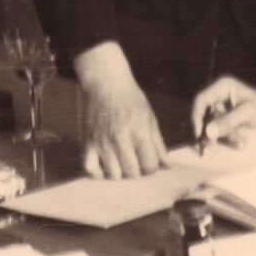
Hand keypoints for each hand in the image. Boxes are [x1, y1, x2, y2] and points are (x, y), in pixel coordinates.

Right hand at [74, 42, 166, 177]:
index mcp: (139, 131)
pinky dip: (97, 172)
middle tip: (134, 162)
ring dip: (118, 172)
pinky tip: (103, 165)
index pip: (150, 165)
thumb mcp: (150, 117)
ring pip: (112, 174)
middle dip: (136, 171)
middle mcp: (121, 138)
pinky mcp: (87, 142)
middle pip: (132, 172)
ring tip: (120, 163)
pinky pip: (90, 168)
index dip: (151, 167)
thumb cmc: (130, 98)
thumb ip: (158, 144)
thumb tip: (168, 165)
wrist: (105, 81)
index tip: (148, 162)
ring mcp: (102, 141)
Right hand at [191, 75, 255, 141]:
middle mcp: (219, 97)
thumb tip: (208, 132)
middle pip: (204, 117)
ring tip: (240, 144)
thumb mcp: (248, 112)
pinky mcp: (226, 121)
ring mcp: (222, 110)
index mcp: (222, 87)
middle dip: (212, 133)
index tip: (200, 135)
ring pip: (212, 128)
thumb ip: (228, 121)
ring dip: (223, 138)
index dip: (196, 118)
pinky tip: (241, 144)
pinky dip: (228, 140)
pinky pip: (221, 133)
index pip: (200, 101)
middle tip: (214, 149)